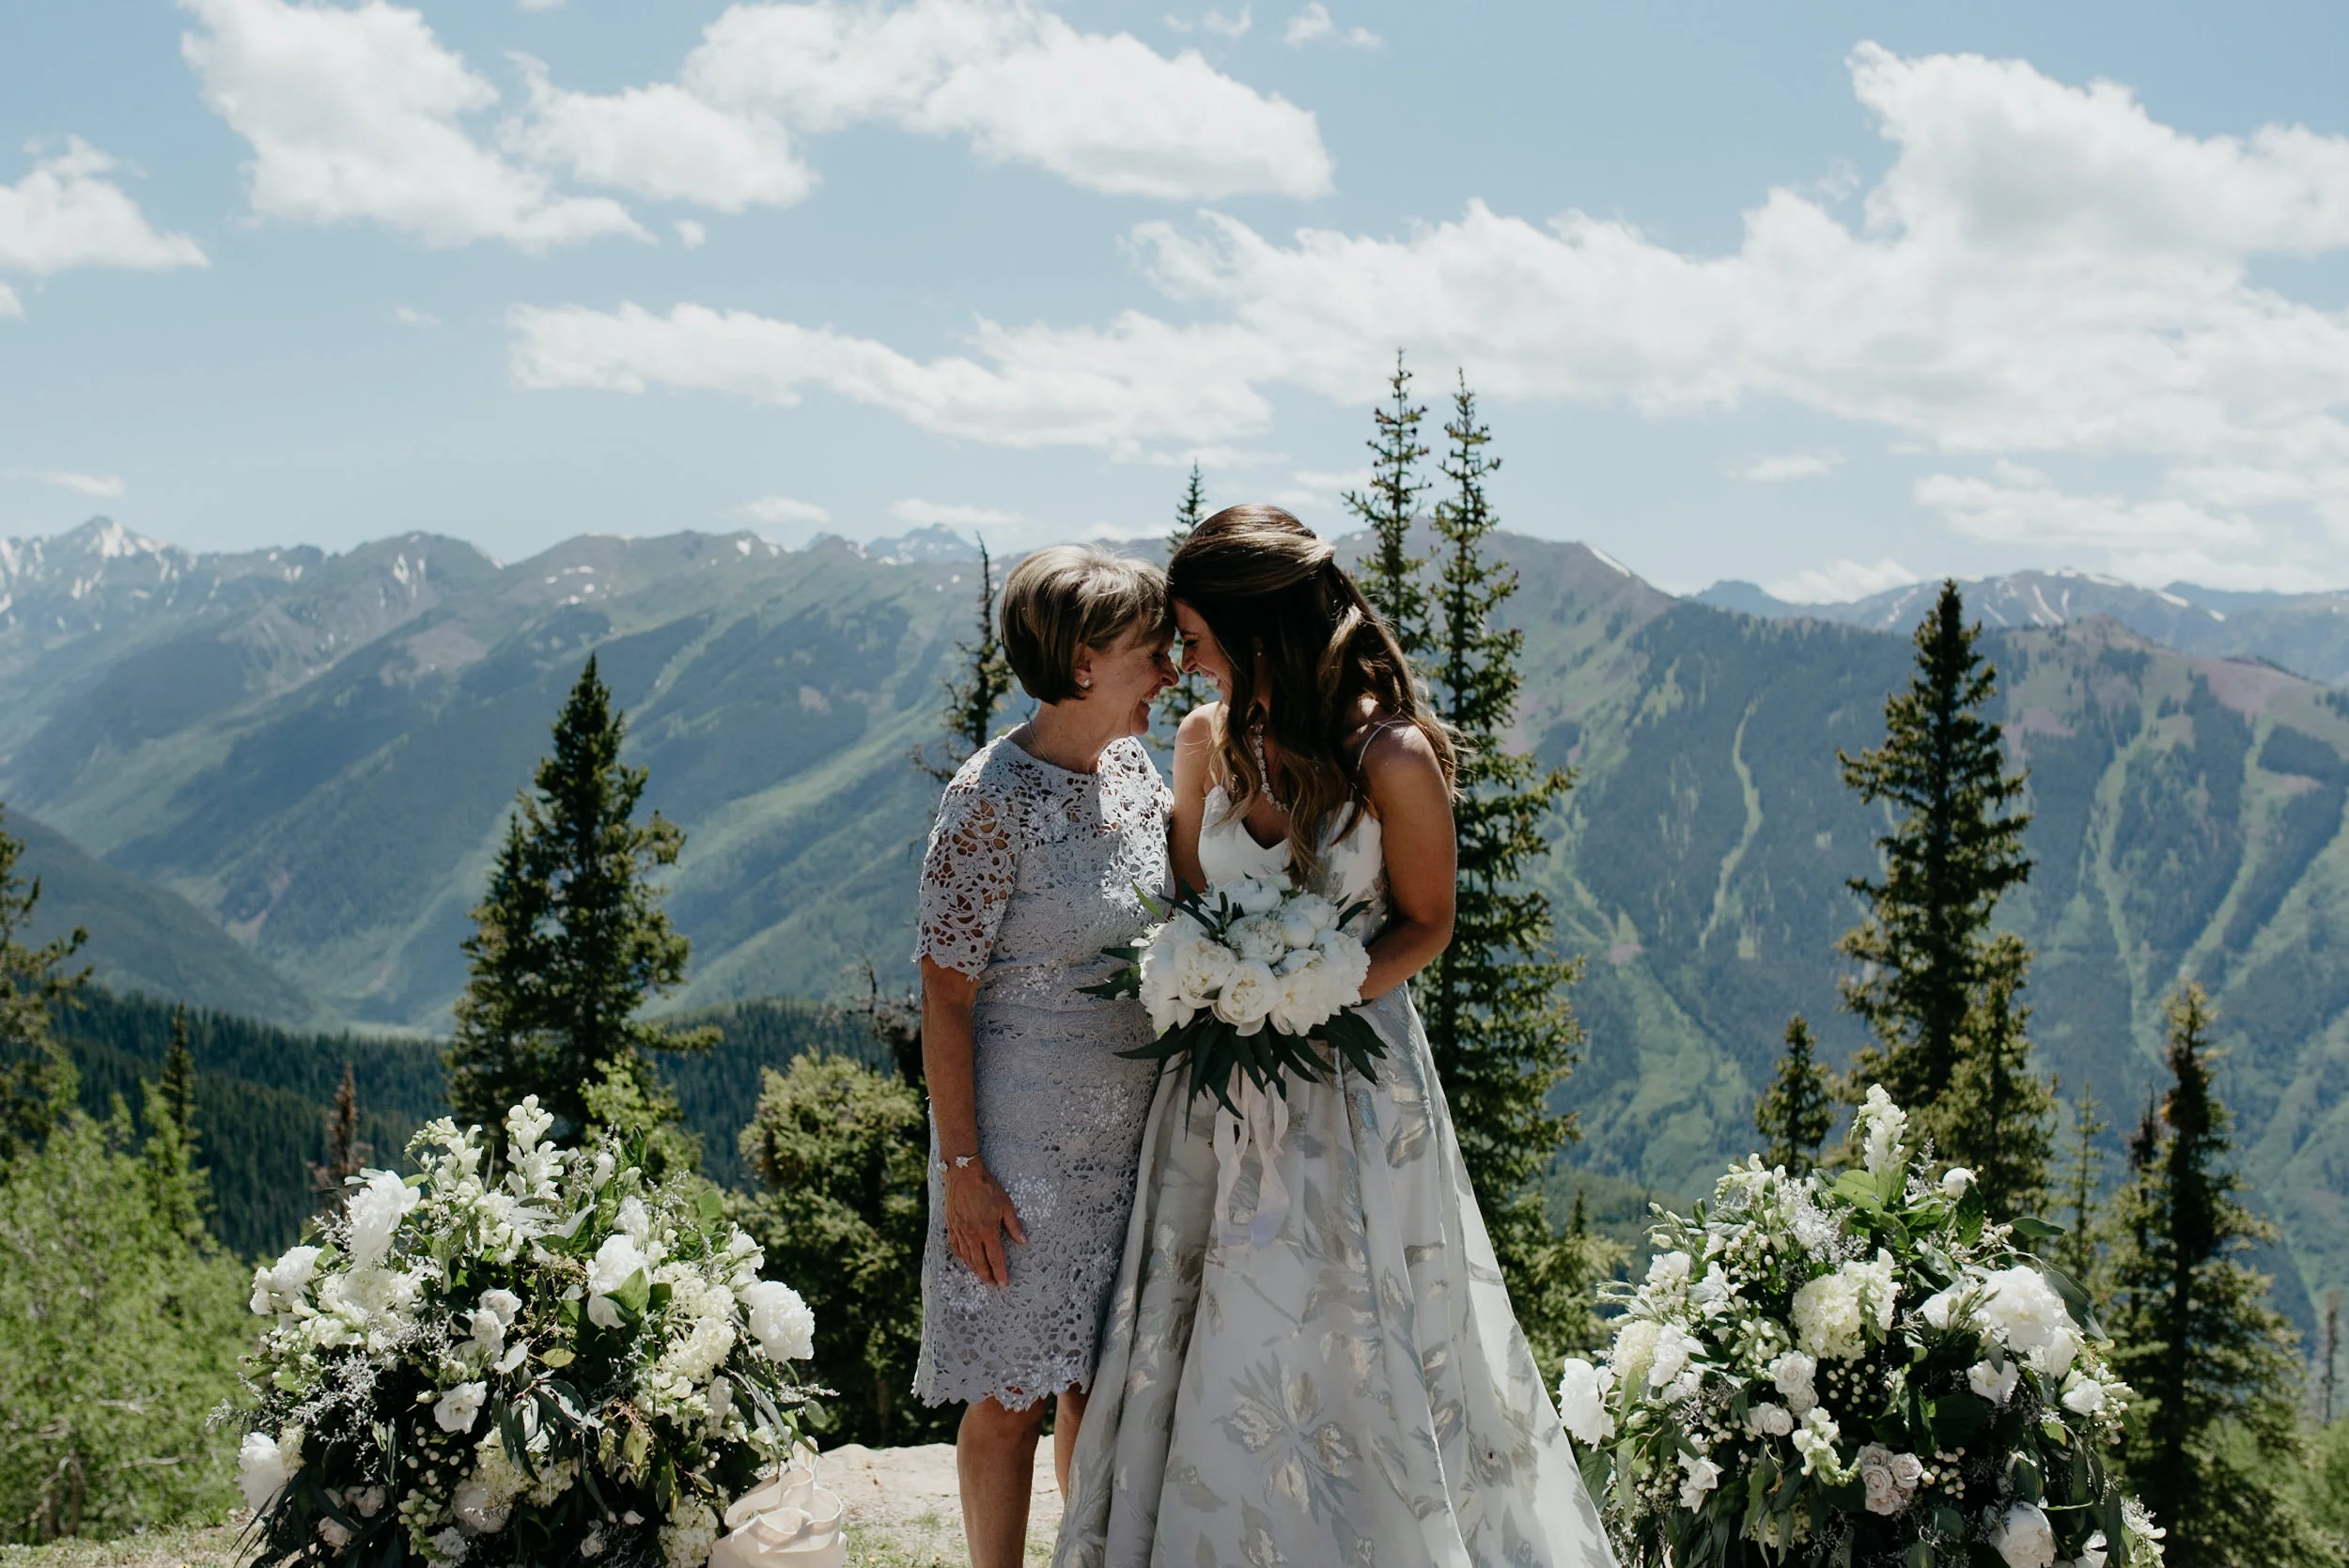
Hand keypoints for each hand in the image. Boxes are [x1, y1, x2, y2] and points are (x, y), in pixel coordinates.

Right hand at [943, 1163, 1026, 1286]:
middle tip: (993, 1285)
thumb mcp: (1006, 1205)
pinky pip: (955, 1247)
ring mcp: (959, 1231)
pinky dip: (961, 1257)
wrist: (963, 1174)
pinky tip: (965, 1260)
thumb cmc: (987, 1188)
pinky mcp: (951, 1226)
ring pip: (967, 1257)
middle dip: (987, 1276)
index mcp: (987, 1230)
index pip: (995, 1258)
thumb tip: (1023, 1242)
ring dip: (974, 1269)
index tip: (1004, 1284)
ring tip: (982, 1277)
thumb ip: (1014, 1226)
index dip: (1000, 1272)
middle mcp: (972, 1234)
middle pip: (979, 1262)